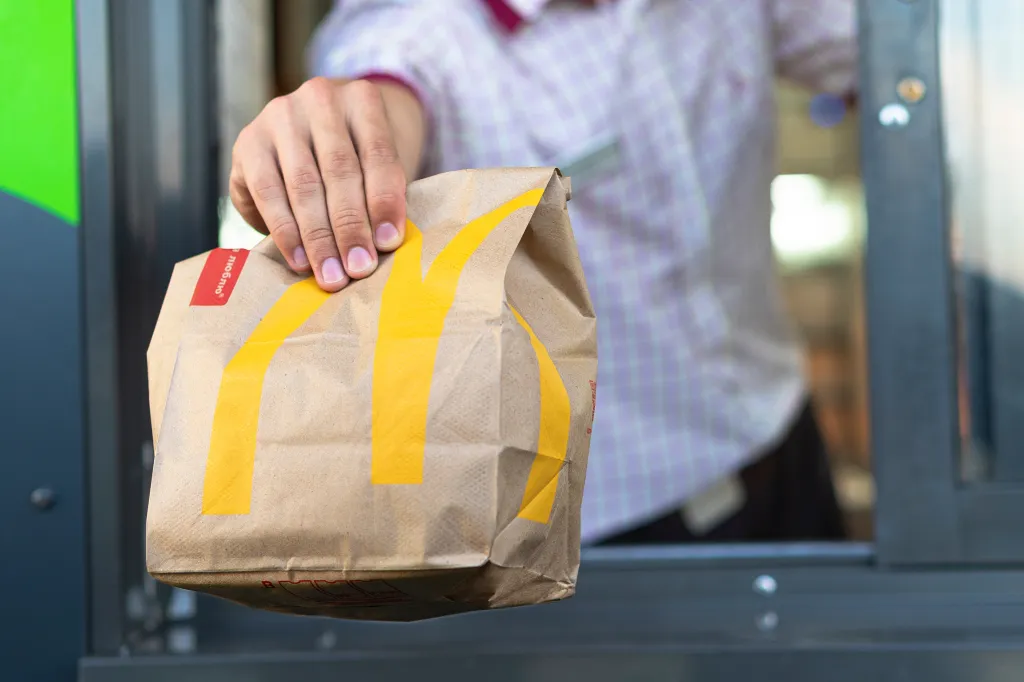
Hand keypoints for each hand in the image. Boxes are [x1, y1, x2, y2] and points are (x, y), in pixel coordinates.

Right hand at [229, 77, 411, 290]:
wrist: (314, 132)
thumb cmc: (358, 157)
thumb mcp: (377, 165)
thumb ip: (382, 196)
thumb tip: (382, 247)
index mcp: (363, 100)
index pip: (378, 154)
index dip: (384, 201)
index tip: (389, 243)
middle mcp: (320, 99)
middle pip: (339, 171)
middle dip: (350, 227)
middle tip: (359, 269)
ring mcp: (280, 116)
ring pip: (302, 185)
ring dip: (318, 237)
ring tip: (331, 275)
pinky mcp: (249, 142)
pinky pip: (267, 192)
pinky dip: (285, 231)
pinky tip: (299, 260)